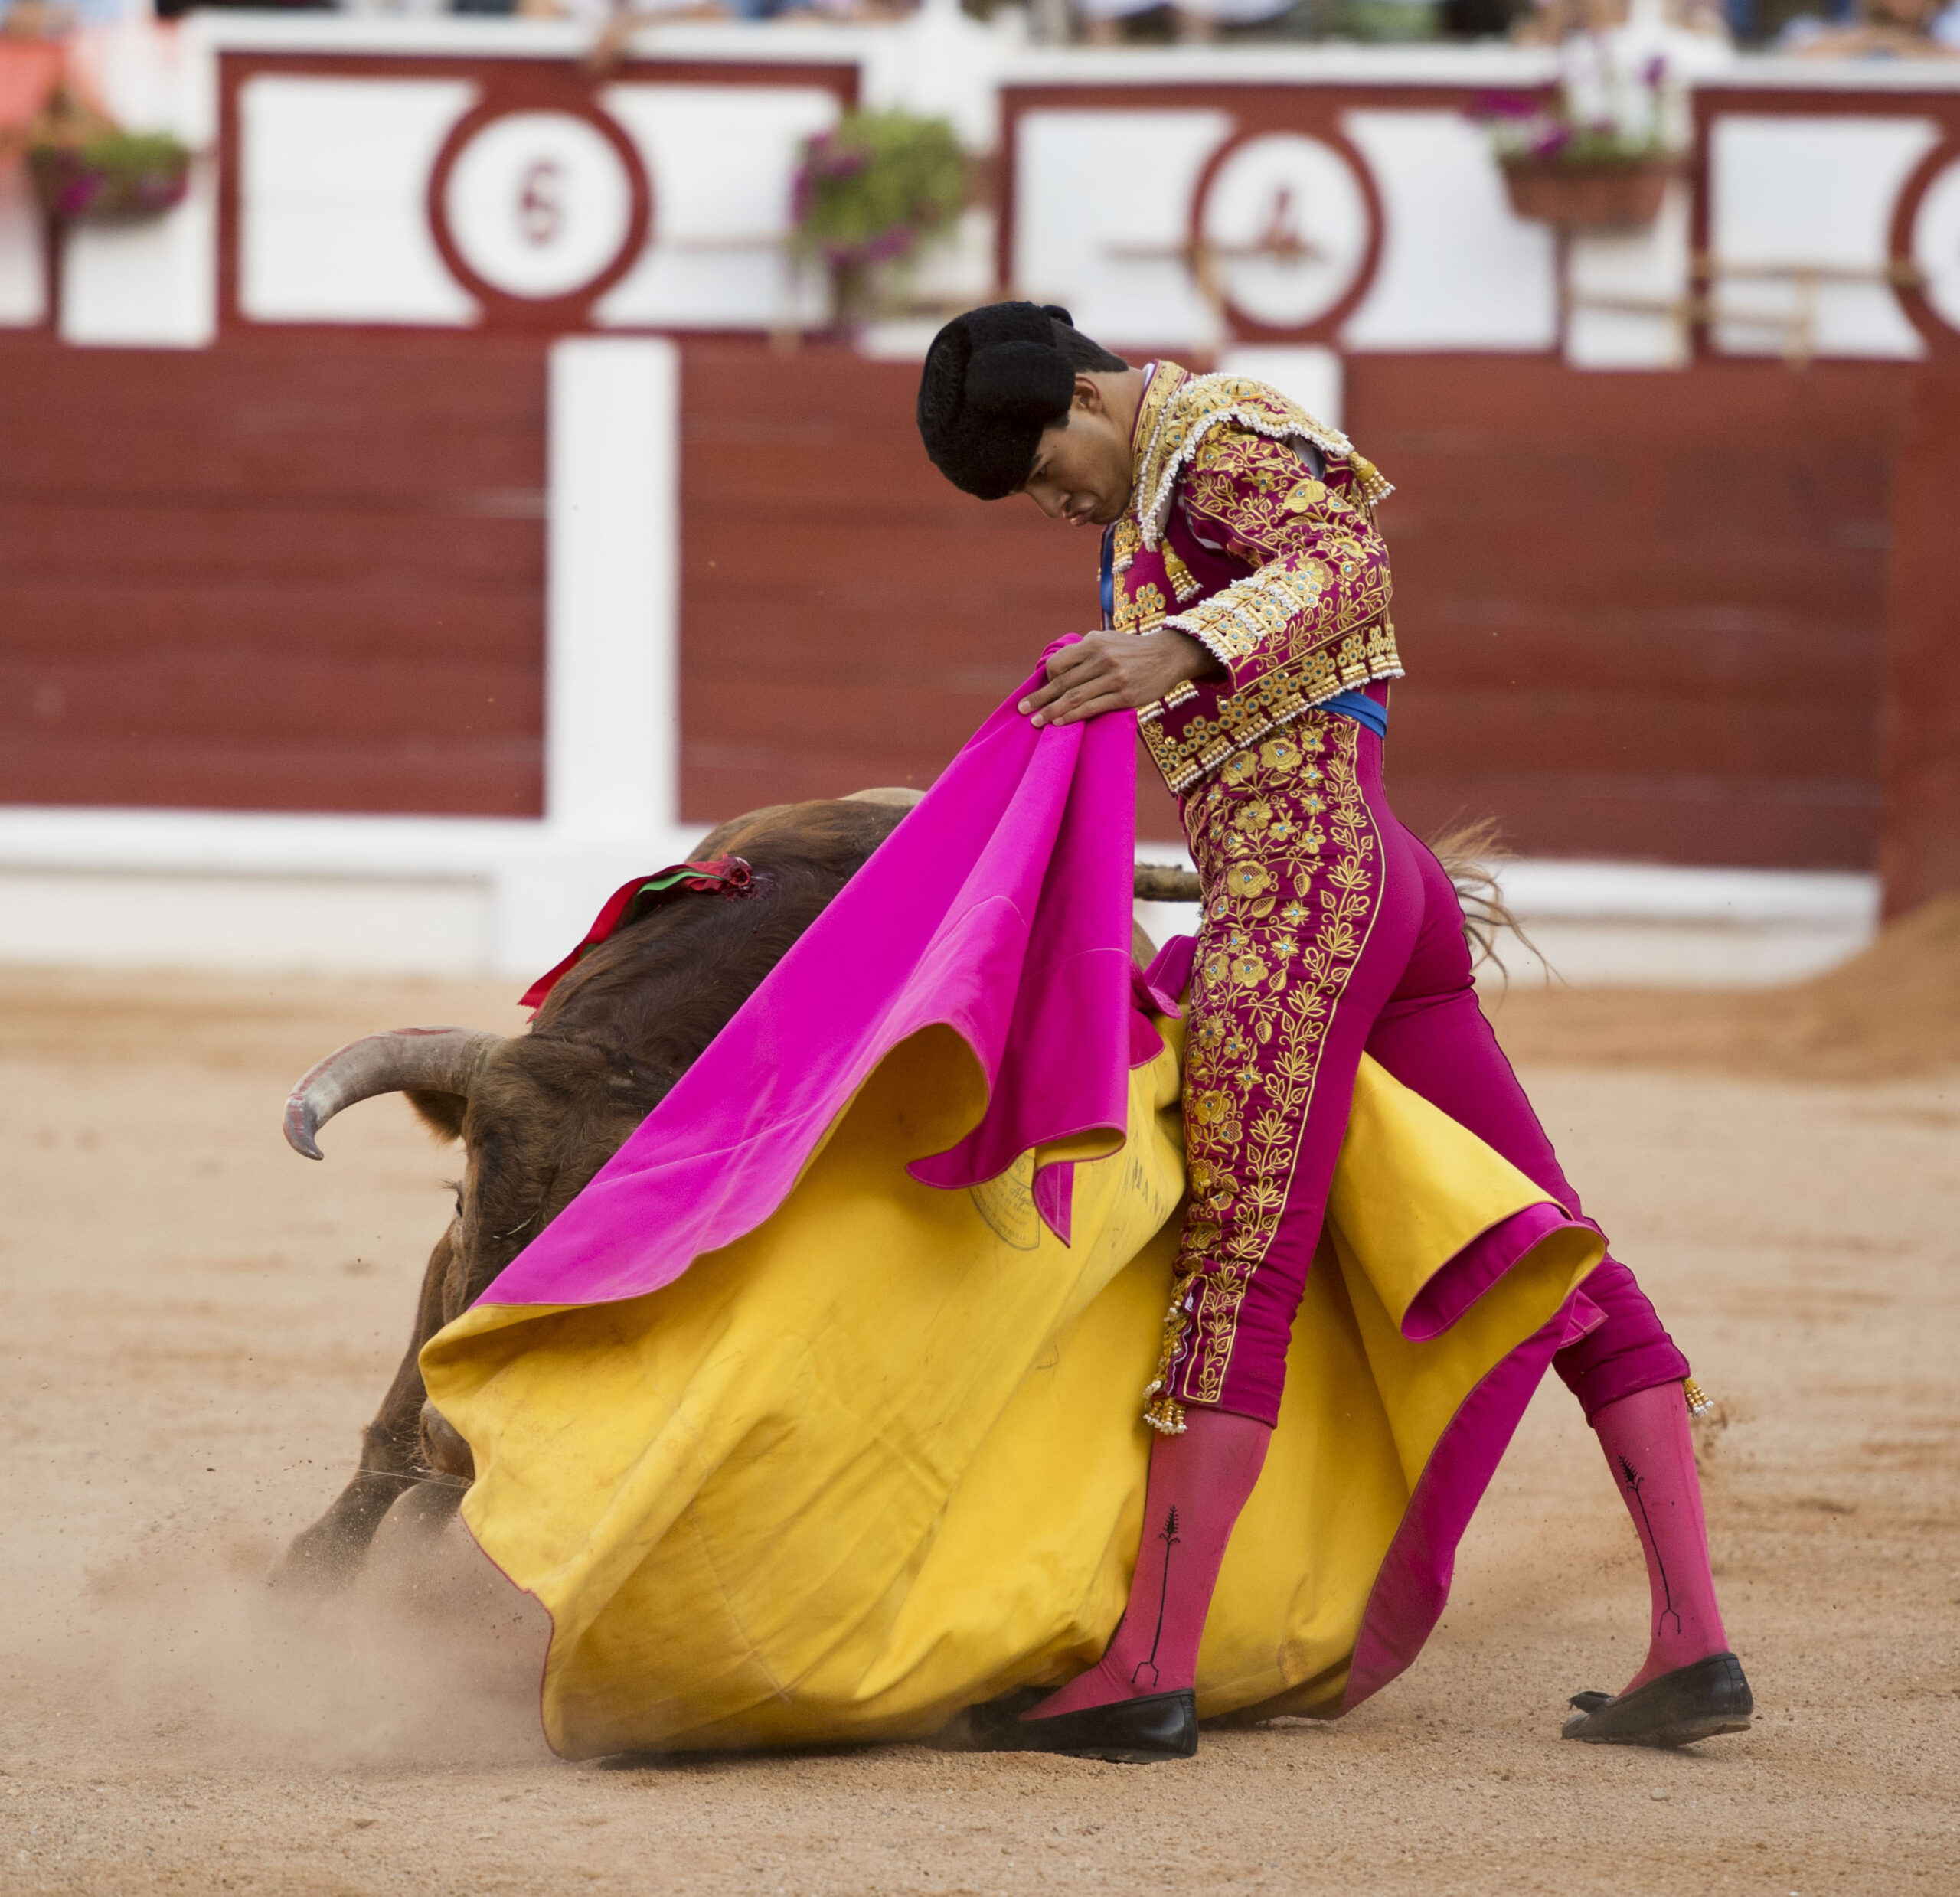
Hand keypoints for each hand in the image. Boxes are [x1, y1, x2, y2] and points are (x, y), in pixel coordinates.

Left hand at [1018, 630, 1222, 728]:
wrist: (1169, 655)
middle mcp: (1102, 659)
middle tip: (1023, 709)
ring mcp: (1114, 678)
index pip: (1059, 663)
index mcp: (1094, 643)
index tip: (1041, 690)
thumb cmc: (1132, 650)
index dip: (1047, 678)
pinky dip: (1073, 717)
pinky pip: (1093, 708)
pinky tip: (1060, 723)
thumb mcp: (1108, 640)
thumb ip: (1084, 651)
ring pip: (1075, 697)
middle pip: (1062, 682)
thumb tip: (1057, 669)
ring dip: (1052, 711)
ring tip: (1037, 722)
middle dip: (1040, 698)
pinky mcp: (1126, 695)